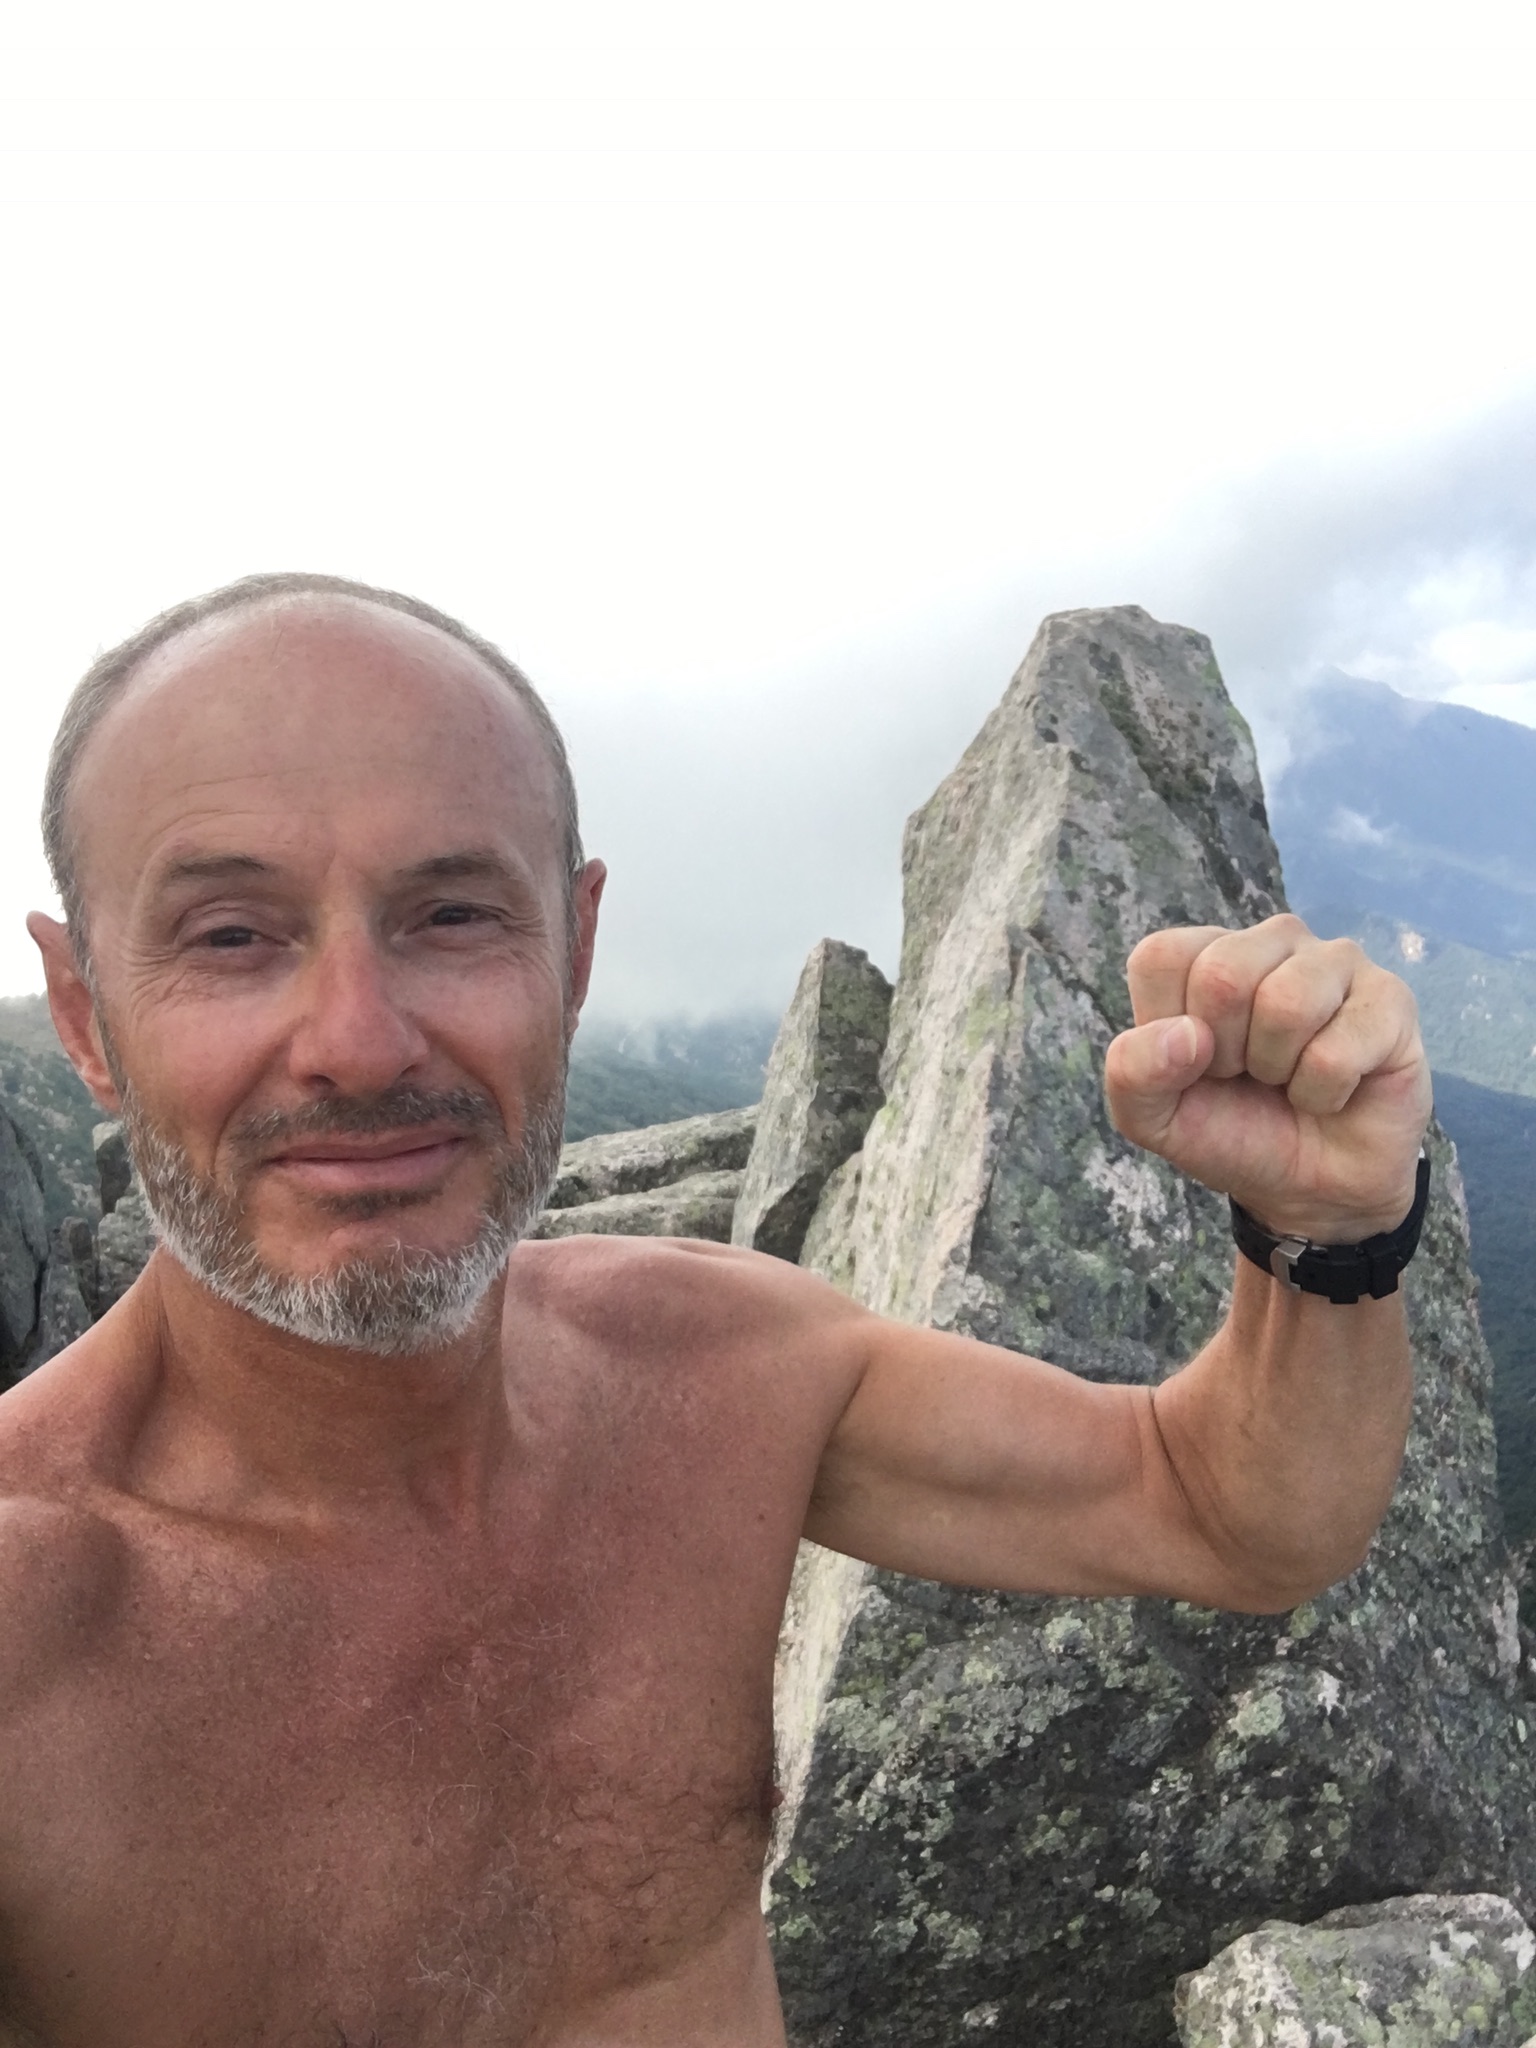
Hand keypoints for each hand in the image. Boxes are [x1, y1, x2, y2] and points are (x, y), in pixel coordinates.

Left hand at [1104, 914, 1430, 1241]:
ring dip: (1278, 1070)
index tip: (1197, 1062)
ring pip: (1286, 1003)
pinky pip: (1337, 1050)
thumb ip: (1133, 1072)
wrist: (1311, 1190)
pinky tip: (1334, 1091)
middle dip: (1227, 1053)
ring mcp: (1337, 963)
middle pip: (1223, 975)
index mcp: (1206, 953)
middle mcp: (1272, 941)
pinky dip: (1323, 1093)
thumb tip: (1187, 1034)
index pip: (1161, 958)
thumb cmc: (1233, 1132)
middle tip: (1249, 1075)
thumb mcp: (1154, 1117)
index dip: (1168, 1033)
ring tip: (1289, 1079)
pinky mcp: (1391, 1000)